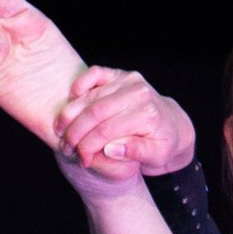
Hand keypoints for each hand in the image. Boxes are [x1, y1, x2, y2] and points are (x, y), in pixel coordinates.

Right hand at [52, 64, 195, 194]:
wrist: (173, 124)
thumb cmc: (162, 143)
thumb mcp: (157, 156)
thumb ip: (136, 152)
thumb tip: (109, 150)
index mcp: (147, 115)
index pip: (107, 131)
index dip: (87, 147)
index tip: (80, 159)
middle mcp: (139, 94)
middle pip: (94, 113)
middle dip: (74, 132)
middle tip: (64, 147)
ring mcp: (129, 81)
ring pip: (90, 96)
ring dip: (70, 114)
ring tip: (60, 130)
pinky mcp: (120, 74)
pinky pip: (95, 73)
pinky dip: (80, 85)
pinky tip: (71, 102)